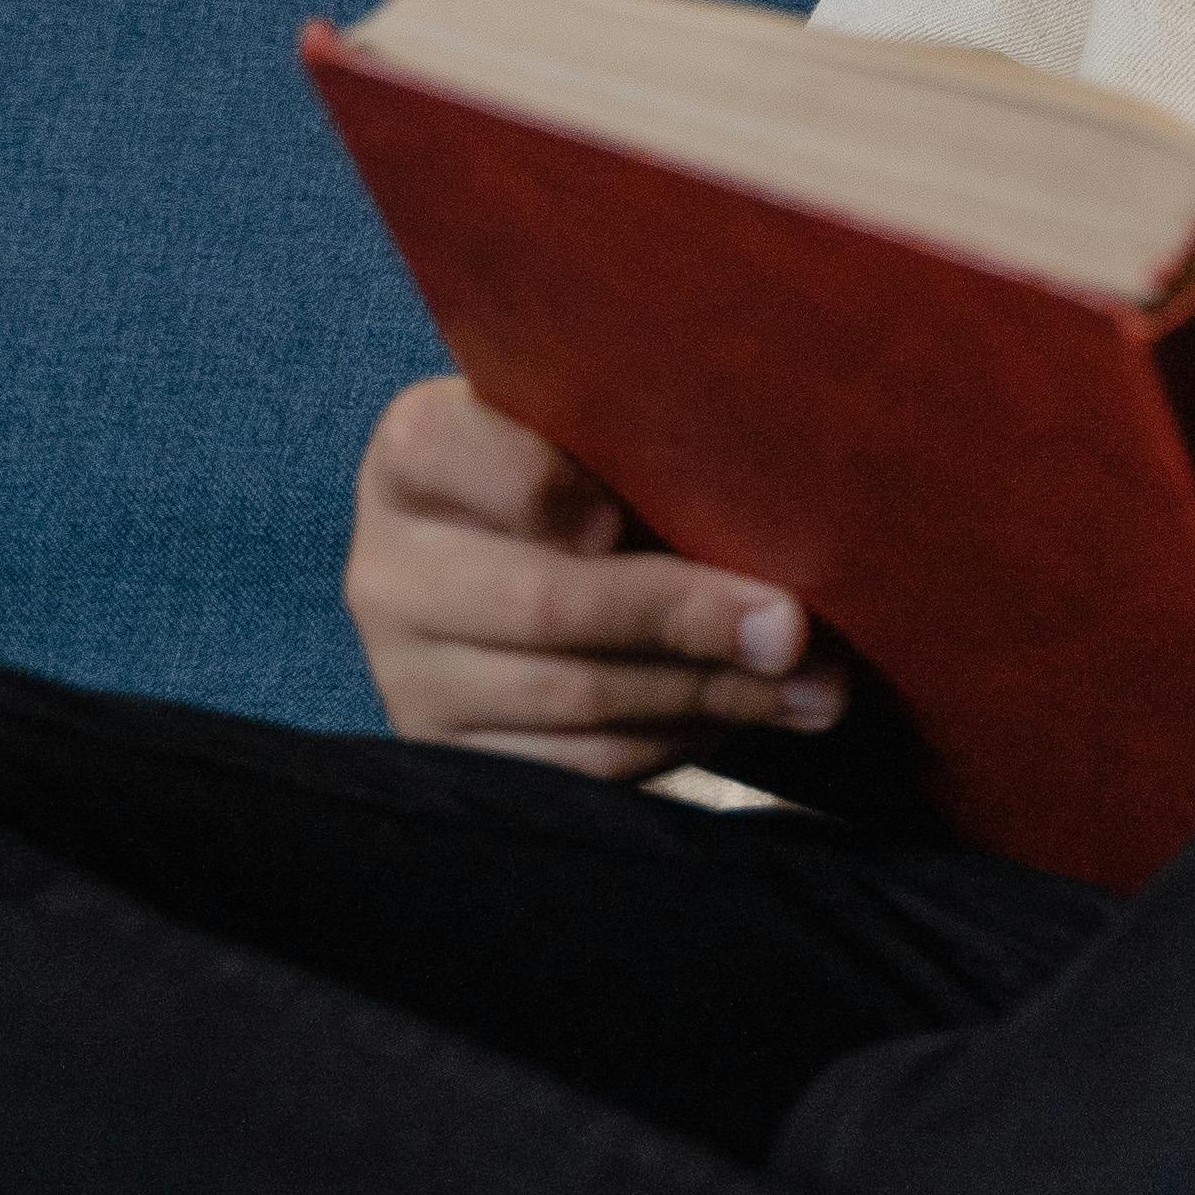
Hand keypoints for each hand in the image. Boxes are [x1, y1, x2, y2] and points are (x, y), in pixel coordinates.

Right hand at [345, 373, 852, 771]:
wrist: (498, 555)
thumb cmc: (572, 470)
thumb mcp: (584, 427)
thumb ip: (641, 444)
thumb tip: (772, 519)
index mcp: (416, 451)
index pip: (499, 468)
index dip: (579, 497)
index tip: (653, 509)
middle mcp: (388, 567)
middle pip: (546, 604)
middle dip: (686, 618)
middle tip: (793, 629)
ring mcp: (406, 672)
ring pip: (573, 696)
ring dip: (706, 695)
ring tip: (806, 686)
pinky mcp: (445, 753)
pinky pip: (574, 766)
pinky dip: (670, 743)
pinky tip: (736, 716)